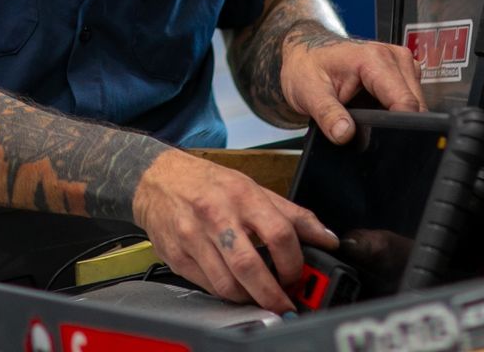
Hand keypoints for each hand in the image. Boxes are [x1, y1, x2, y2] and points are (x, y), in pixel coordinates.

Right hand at [131, 149, 336, 313]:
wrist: (157, 179)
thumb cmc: (207, 184)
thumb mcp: (253, 188)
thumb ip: (292, 214)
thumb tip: (326, 237)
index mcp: (242, 196)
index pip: (279, 234)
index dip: (295, 263)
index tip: (299, 276)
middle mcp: (216, 215)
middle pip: (250, 266)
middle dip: (273, 294)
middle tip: (284, 304)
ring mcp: (193, 237)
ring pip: (227, 284)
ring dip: (249, 299)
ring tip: (259, 295)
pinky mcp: (177, 256)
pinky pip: (207, 286)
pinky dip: (226, 293)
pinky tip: (234, 286)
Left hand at [281, 37, 424, 142]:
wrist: (305, 52)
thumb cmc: (307, 66)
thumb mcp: (308, 92)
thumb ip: (327, 114)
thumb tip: (344, 134)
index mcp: (374, 58)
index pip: (405, 101)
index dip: (398, 126)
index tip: (385, 139)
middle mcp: (393, 56)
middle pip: (415, 105)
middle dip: (397, 123)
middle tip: (366, 127)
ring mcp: (400, 63)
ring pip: (417, 104)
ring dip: (398, 116)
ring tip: (366, 115)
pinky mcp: (402, 72)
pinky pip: (411, 99)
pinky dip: (397, 110)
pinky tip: (375, 110)